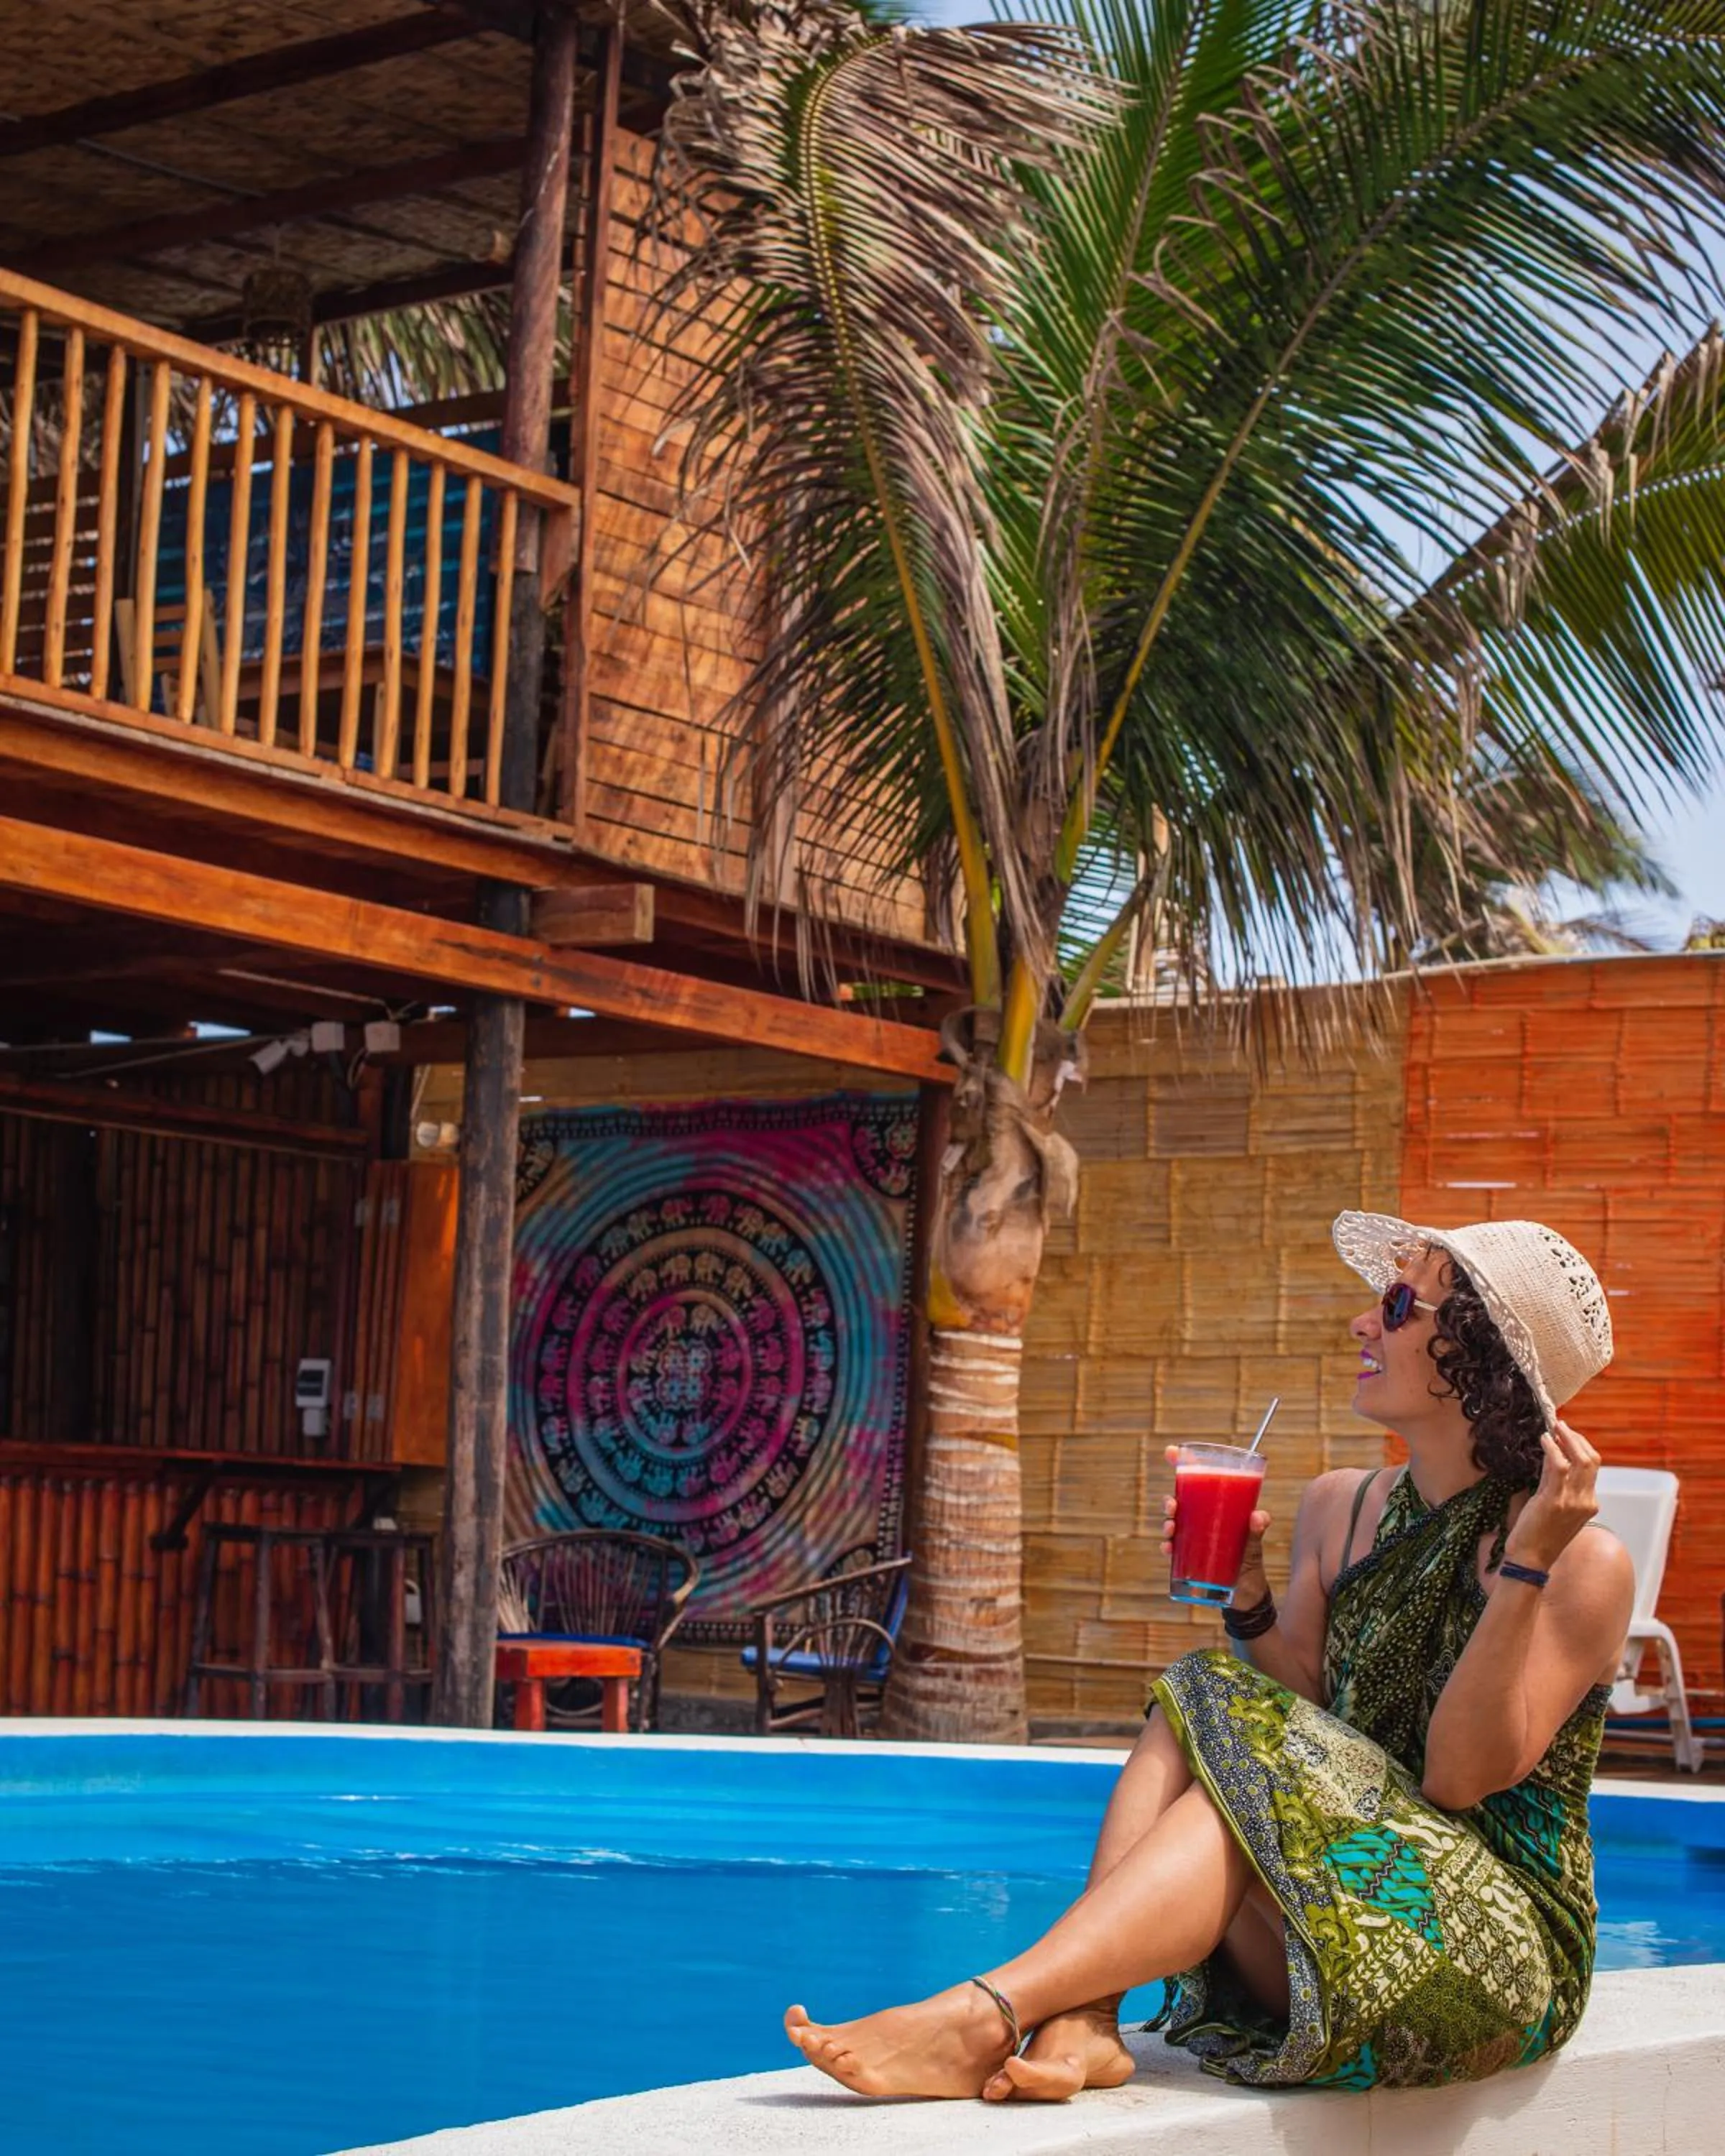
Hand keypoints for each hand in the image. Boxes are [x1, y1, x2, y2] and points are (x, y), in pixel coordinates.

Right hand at [1161, 1445, 1272, 1599]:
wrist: (1247, 1595)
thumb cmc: (1249, 1562)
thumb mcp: (1254, 1544)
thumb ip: (1256, 1530)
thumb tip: (1259, 1516)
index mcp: (1214, 1508)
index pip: (1195, 1481)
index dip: (1180, 1464)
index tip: (1170, 1451)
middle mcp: (1200, 1521)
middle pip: (1179, 1503)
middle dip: (1170, 1500)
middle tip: (1172, 1504)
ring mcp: (1193, 1540)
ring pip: (1173, 1525)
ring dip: (1167, 1523)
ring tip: (1170, 1527)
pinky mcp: (1189, 1559)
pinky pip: (1173, 1550)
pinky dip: (1168, 1547)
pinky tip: (1168, 1548)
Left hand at [1503, 1419, 1599, 1571]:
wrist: (1531, 1558)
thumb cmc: (1539, 1533)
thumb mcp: (1553, 1504)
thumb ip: (1555, 1481)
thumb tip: (1553, 1453)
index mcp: (1589, 1504)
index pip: (1593, 1467)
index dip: (1582, 1446)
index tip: (1568, 1434)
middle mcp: (1586, 1501)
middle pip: (1591, 1460)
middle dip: (1577, 1439)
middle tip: (1562, 1426)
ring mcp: (1573, 1501)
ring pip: (1580, 1460)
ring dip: (1567, 1439)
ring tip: (1554, 1428)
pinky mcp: (1555, 1500)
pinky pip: (1559, 1466)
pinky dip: (1553, 1449)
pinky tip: (1544, 1440)